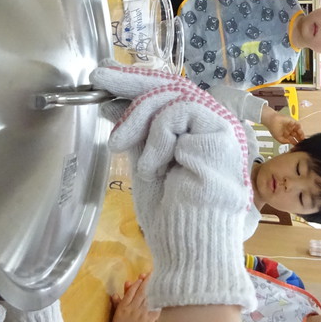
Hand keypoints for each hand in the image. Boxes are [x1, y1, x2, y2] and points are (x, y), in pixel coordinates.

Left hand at [101, 70, 256, 311]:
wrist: (188, 245)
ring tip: (121, 146)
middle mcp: (210, 126)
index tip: (106, 76)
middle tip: (99, 76)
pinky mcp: (222, 133)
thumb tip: (112, 101)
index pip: (166, 96)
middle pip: (169, 87)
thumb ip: (137, 131)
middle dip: (128, 81)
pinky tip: (153, 165)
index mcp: (194, 133)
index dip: (135, 82)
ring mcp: (218, 128)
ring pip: (170, 96)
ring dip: (137, 120)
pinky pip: (180, 112)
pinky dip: (159, 137)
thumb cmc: (169, 214)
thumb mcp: (144, 161)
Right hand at [111, 274, 159, 321]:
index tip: (140, 278)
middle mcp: (133, 308)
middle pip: (140, 292)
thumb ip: (117, 303)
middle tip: (151, 274)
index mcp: (124, 306)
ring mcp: (141, 314)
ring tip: (156, 282)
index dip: (136, 284)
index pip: (131, 292)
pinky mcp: (148, 320)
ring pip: (147, 298)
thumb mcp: (116, 314)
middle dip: (146, 282)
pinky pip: (154, 310)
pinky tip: (160, 298)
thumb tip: (115, 294)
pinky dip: (157, 304)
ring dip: (152, 289)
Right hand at [263, 110, 304, 144]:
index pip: (292, 140)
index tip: (298, 146)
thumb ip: (283, 141)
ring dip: (300, 134)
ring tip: (301, 138)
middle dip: (299, 139)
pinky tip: (300, 132)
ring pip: (298, 131)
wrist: (271, 120)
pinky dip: (300, 128)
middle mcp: (289, 130)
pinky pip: (298, 125)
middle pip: (296, 136)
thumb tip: (289, 142)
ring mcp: (291, 126)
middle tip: (302, 142)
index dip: (295, 143)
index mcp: (285, 134)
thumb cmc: (273, 128)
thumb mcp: (278, 137)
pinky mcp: (293, 121)